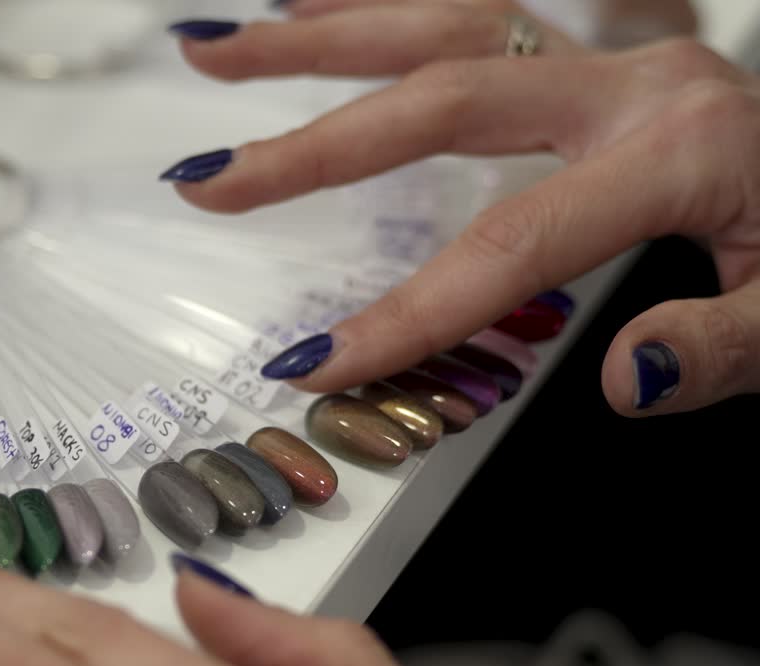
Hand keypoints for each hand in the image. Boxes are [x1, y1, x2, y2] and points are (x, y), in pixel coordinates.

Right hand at [161, 12, 759, 416]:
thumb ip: (725, 346)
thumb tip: (622, 378)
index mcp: (675, 152)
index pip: (507, 243)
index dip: (404, 310)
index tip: (314, 359)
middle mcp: (629, 84)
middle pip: (441, 96)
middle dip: (310, 147)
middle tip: (208, 182)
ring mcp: (610, 56)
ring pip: (443, 22)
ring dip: (318, 33)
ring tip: (215, 45)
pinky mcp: (602, 51)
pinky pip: (476, 9)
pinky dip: (382, 5)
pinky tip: (309, 2)